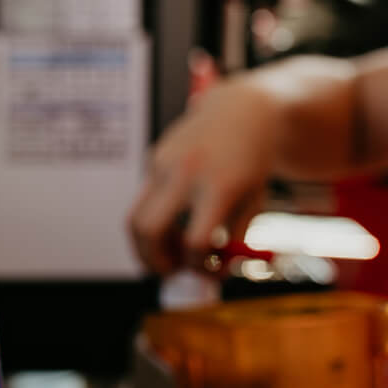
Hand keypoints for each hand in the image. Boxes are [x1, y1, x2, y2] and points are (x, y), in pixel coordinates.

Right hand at [127, 75, 282, 272]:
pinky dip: (156, 219)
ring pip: (135, 218)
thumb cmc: (252, 164)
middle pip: (148, 231)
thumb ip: (232, 240)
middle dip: (153, 262)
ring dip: (145, 246)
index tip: (207, 269)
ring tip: (170, 249)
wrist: (243, 111)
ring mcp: (165, 163)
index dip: (199, 266)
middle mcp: (186, 172)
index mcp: (219, 186)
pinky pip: (145, 201)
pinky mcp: (154, 158)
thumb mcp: (253, 203)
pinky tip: (179, 212)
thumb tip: (209, 275)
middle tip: (169, 272)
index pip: (195, 241)